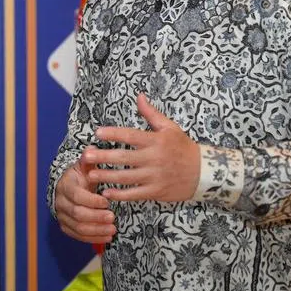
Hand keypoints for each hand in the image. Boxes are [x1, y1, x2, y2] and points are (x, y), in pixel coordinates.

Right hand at [53, 161, 115, 243]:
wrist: (68, 188)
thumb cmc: (80, 176)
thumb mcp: (84, 167)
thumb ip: (88, 161)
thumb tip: (91, 149)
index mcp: (66, 185)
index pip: (77, 196)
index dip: (92, 200)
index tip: (107, 201)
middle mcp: (61, 202)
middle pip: (77, 213)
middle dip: (96, 217)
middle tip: (113, 217)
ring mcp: (62, 216)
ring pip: (78, 227)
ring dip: (97, 230)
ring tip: (113, 229)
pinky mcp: (66, 226)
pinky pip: (78, 236)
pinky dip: (93, 238)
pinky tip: (107, 237)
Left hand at [82, 94, 200, 202]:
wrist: (204, 172)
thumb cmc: (183, 147)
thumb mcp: (170, 127)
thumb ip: (151, 113)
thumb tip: (139, 96)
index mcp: (155, 141)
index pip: (131, 136)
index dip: (114, 134)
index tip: (98, 133)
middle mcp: (153, 158)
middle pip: (124, 158)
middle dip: (103, 157)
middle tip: (86, 156)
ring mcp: (154, 176)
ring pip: (126, 177)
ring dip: (107, 176)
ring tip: (91, 174)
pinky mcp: (156, 191)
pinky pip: (135, 194)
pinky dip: (120, 194)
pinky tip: (107, 192)